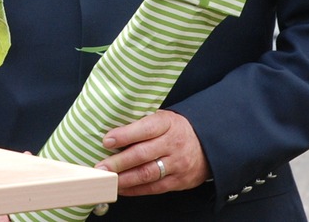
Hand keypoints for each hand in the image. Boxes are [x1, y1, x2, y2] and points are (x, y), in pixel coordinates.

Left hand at [95, 110, 209, 195]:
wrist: (207, 144)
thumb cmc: (177, 129)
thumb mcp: (163, 118)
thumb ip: (142, 123)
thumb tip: (112, 130)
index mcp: (167, 123)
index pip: (144, 129)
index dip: (124, 135)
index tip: (107, 141)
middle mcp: (173, 144)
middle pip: (142, 154)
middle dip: (118, 162)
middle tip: (101, 167)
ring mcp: (177, 164)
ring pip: (147, 174)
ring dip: (124, 179)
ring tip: (108, 180)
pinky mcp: (179, 181)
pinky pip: (154, 188)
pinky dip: (135, 190)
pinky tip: (122, 188)